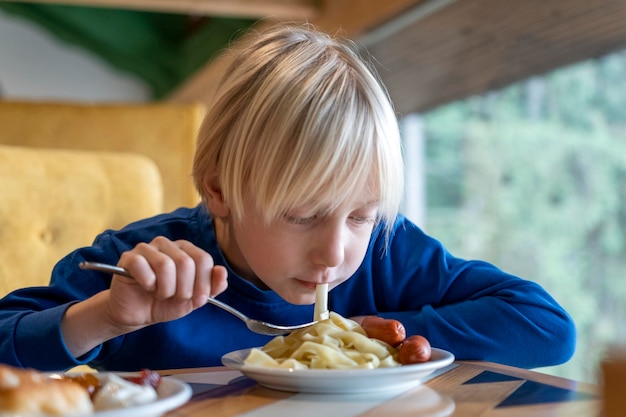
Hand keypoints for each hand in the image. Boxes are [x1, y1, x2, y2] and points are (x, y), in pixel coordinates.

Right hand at [105, 236, 227, 329]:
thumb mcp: (194, 299)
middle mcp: (167, 244)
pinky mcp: (129, 258)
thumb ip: (213, 286)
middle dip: (184, 289)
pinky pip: (141, 266)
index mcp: (186, 250)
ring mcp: (146, 249)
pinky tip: (146, 288)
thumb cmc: (166, 302)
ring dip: (166, 289)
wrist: (138, 314)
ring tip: (161, 295)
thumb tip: (222, 272)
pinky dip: (148, 283)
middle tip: (176, 298)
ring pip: (165, 265)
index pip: (203, 259)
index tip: (198, 300)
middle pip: (185, 263)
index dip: (203, 284)